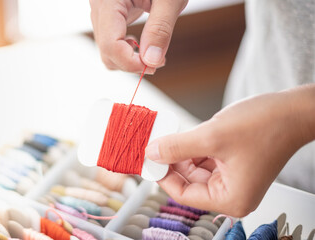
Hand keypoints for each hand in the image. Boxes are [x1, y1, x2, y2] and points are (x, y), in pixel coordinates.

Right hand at [89, 0, 187, 73]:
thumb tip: (152, 61)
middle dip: (130, 62)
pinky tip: (142, 43)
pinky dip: (125, 48)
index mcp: (107, 0)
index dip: (131, 62)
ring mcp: (100, 10)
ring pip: (106, 49)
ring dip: (128, 58)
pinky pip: (110, 39)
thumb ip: (160, 29)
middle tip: (158, 60)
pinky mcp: (107, 13)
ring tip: (152, 50)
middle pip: (105, 51)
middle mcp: (98, 6)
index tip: (155, 66)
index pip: (110, 44)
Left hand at [145, 85, 314, 216]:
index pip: (184, 194)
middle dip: (171, 161)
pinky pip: (204, 159)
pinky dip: (193, 147)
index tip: (147, 158)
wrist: (294, 109)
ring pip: (194, 169)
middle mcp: (232, 194)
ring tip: (169, 135)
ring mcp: (233, 178)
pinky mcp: (233, 164)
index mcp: (231, 199)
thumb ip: (177, 147)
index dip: (162, 176)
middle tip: (154, 143)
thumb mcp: (212, 136)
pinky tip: (186, 134)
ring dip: (181, 152)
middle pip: (188, 181)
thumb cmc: (265, 125)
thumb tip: (152, 153)